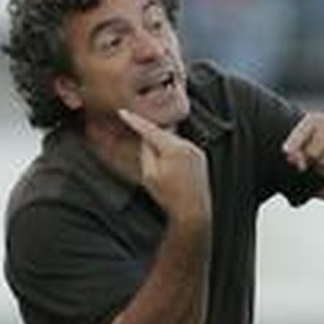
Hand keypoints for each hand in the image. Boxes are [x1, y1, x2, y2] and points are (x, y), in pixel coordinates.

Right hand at [118, 107, 210, 226]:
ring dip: (163, 142)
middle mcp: (188, 145)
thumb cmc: (168, 196)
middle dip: (150, 132)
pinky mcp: (200, 156)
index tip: (123, 112)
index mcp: (174, 148)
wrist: (192, 210)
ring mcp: (196, 150)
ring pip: (173, 139)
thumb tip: (146, 137)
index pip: (150, 129)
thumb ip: (146, 151)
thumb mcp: (149, 174)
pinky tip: (169, 162)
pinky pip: (182, 147)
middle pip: (163, 132)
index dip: (135, 120)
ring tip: (156, 156)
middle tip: (136, 131)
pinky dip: (173, 149)